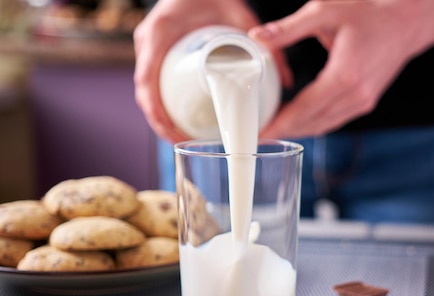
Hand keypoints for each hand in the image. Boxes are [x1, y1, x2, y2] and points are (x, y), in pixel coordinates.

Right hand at [133, 0, 259, 142]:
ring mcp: (150, 47)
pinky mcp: (156, 52)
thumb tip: (287, 80)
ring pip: (148, 91)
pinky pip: (153, 83)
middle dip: (161, 123)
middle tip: (183, 144)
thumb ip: (263, 44)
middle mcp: (149, 41)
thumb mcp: (239, 13)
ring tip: (182, 139)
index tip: (173, 133)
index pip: (148, 81)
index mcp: (160, 33)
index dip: (157, 113)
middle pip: (145, 93)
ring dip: (161, 117)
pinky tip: (178, 119)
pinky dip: (162, 104)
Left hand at [249, 0, 433, 138]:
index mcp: (345, 77)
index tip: (259, 132)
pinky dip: (314, 123)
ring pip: (324, 125)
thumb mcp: (326, 11)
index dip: (279, 124)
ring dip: (299, 130)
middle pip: (312, 123)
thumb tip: (258, 37)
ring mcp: (363, 102)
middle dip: (284, 131)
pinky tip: (299, 120)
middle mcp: (356, 96)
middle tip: (258, 134)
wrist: (408, 21)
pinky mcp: (366, 102)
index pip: (304, 110)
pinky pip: (335, 120)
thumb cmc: (371, 12)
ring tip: (274, 129)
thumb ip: (289, 28)